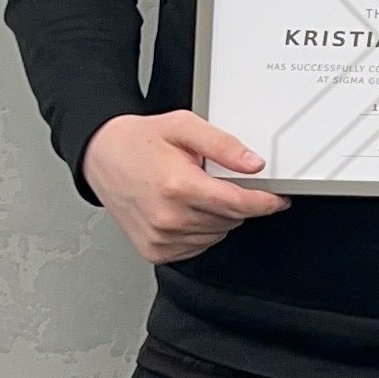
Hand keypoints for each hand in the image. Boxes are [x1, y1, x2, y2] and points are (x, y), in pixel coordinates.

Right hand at [83, 110, 286, 263]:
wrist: (100, 156)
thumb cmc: (138, 142)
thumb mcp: (184, 126)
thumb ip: (223, 144)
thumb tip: (253, 163)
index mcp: (178, 187)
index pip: (238, 204)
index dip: (265, 202)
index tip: (277, 199)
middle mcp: (169, 218)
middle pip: (231, 219)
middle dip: (235, 200)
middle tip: (216, 179)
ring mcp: (161, 238)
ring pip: (217, 234)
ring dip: (218, 216)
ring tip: (193, 191)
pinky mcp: (155, 251)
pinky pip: (198, 245)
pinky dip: (201, 229)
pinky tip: (184, 209)